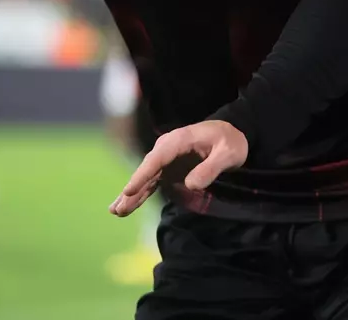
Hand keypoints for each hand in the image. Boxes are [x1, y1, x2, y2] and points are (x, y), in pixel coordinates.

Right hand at [109, 120, 246, 216]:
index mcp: (180, 139)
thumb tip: (190, 185)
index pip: (158, 158)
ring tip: (116, 212)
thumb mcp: (228, 153)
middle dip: (132, 188)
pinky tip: (125, 207)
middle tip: (118, 209)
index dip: (143, 174)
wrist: (232, 135)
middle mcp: (168, 147)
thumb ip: (211, 168)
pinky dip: (139, 194)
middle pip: (147, 169)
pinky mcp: (168, 169)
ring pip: (145, 178)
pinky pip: (150, 183)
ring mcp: (166, 159)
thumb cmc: (231, 142)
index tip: (130, 190)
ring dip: (131, 195)